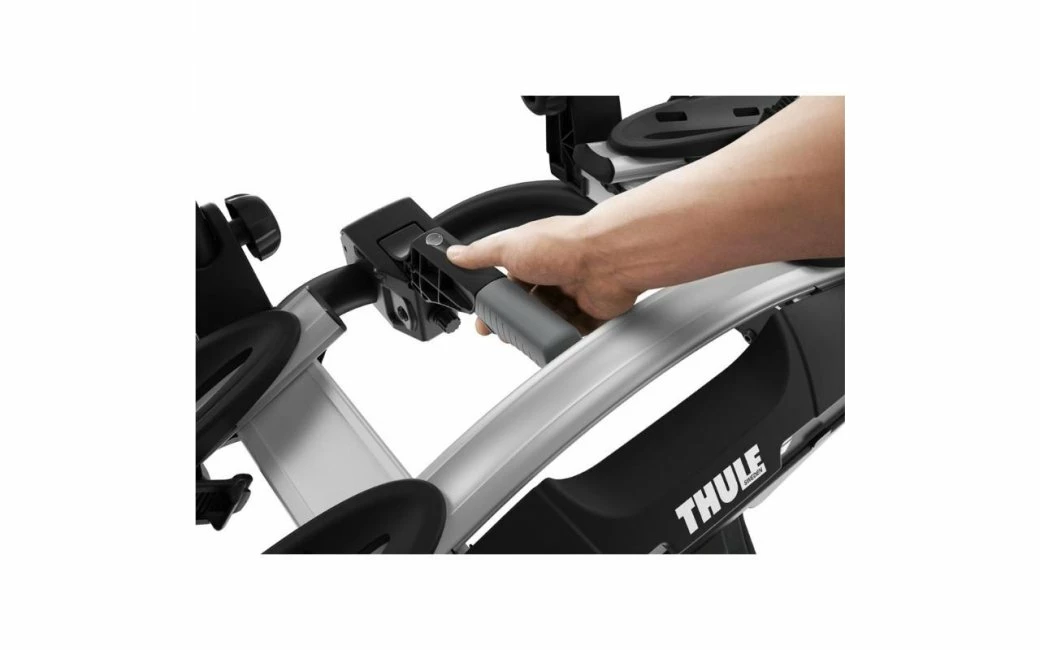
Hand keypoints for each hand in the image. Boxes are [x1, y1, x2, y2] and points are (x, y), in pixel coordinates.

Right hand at [446, 215, 641, 335]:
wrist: (606, 258)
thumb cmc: (562, 244)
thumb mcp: (509, 246)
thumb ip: (480, 253)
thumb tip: (455, 254)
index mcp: (534, 254)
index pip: (510, 283)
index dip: (498, 302)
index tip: (487, 318)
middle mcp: (556, 271)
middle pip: (532, 303)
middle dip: (521, 319)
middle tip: (507, 333)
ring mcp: (576, 291)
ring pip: (554, 319)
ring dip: (543, 328)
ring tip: (532, 336)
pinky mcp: (595, 310)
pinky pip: (579, 330)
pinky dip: (568, 337)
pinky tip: (558, 342)